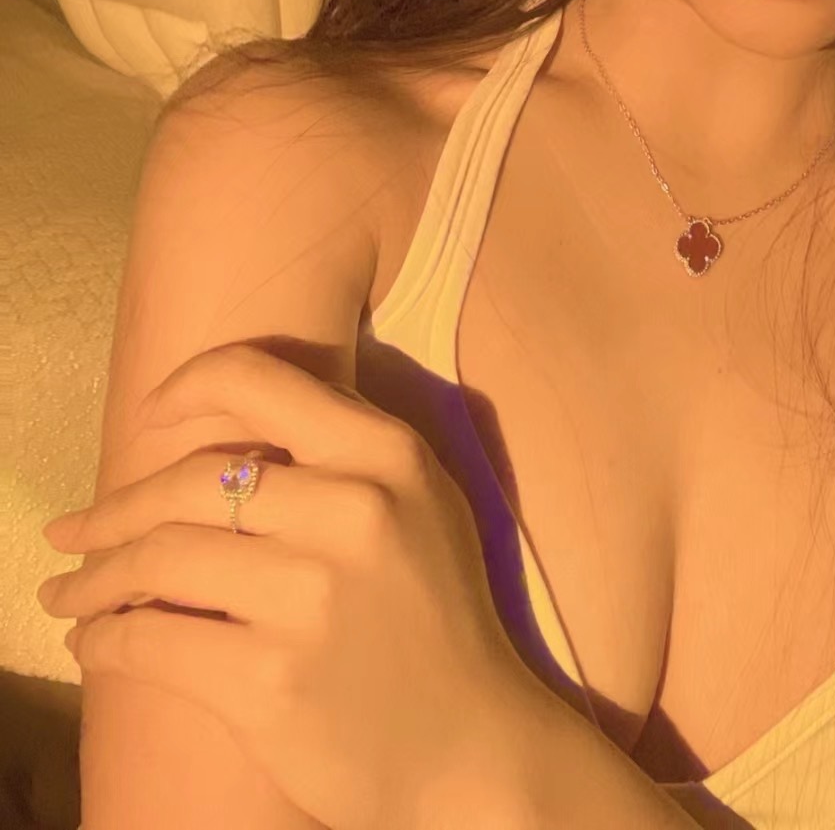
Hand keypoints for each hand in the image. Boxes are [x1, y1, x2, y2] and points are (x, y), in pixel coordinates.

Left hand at [36, 342, 537, 829]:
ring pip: (158, 558)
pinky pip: (151, 641)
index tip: (148, 417)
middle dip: (112, 510)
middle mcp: (351, 509)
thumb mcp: (418, 504)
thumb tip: (214, 436)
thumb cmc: (436, 618)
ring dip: (94, 578)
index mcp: (386, 454)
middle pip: (189, 481)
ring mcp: (309, 595)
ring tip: (70, 593)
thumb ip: (339, 456)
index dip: (185, 389)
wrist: (472, 746)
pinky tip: (96, 642)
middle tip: (72, 532)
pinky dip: (105, 639)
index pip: (257, 380)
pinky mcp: (268, 679)